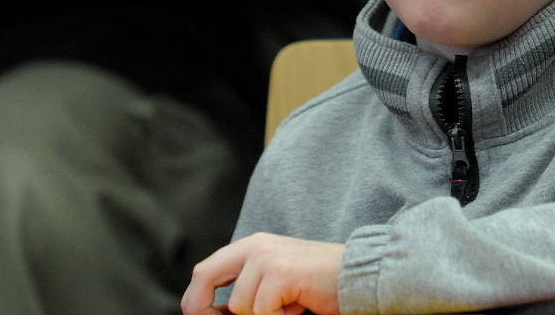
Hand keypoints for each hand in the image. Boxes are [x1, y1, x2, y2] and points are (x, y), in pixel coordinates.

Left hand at [181, 232, 345, 314]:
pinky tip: (299, 304)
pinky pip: (261, 311)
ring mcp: (268, 257)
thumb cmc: (318, 283)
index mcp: (253, 246)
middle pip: (205, 276)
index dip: (196, 298)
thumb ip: (246, 290)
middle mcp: (257, 246)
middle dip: (201, 307)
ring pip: (240, 305)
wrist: (358, 274)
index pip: (206, 270)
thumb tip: (214, 313)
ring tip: (290, 305)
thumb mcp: (274, 282)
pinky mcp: (281, 272)